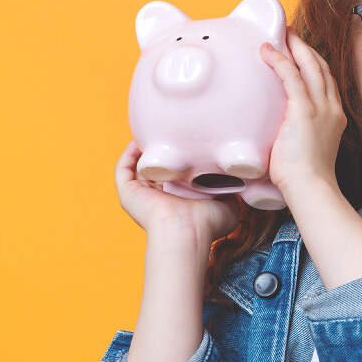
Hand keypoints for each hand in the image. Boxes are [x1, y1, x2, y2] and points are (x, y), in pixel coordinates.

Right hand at [114, 140, 242, 243]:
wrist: (188, 231)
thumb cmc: (208, 223)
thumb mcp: (227, 203)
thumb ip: (230, 189)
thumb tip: (239, 177)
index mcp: (177, 200)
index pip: (175, 175)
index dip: (180, 158)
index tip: (188, 141)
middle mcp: (158, 198)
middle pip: (155, 168)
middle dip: (160, 149)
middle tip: (169, 131)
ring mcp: (141, 196)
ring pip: (137, 166)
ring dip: (143, 148)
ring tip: (153, 130)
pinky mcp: (128, 194)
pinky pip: (123, 169)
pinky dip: (129, 153)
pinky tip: (140, 139)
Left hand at [259, 28, 346, 198]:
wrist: (312, 188)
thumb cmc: (304, 178)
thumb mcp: (304, 148)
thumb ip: (294, 134)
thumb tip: (274, 133)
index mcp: (334, 115)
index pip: (325, 80)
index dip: (313, 62)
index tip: (300, 51)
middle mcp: (332, 107)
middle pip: (320, 66)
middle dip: (305, 47)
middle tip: (289, 33)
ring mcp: (321, 107)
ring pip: (310, 65)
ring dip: (294, 46)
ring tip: (279, 34)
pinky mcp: (305, 111)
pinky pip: (291, 76)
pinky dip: (279, 60)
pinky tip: (267, 51)